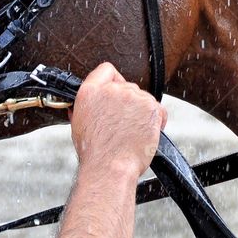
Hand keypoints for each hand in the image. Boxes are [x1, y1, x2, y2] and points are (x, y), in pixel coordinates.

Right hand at [69, 62, 165, 179]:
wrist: (110, 167)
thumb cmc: (95, 152)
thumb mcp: (79, 122)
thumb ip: (87, 104)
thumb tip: (92, 101)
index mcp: (90, 91)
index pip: (106, 70)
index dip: (112, 81)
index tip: (115, 94)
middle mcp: (112, 90)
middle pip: (127, 86)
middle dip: (127, 102)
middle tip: (123, 123)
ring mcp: (133, 97)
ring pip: (143, 97)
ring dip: (141, 111)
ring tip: (132, 131)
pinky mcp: (151, 107)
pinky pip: (158, 108)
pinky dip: (156, 119)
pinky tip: (145, 132)